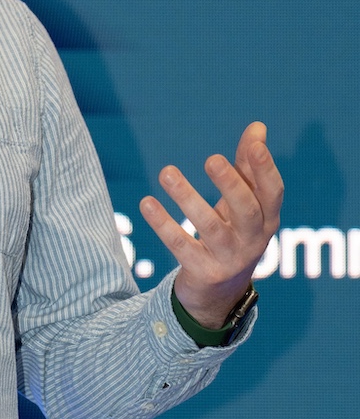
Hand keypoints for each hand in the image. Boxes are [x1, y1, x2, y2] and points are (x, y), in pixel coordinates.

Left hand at [139, 122, 282, 328]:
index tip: (254, 144)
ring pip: (210, 227)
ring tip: (166, 172)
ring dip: (187, 198)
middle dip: (231, 185)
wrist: (220, 291)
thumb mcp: (243, 202)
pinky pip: (181, 246)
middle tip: (211, 159)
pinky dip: (163, 224)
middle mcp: (253, 241)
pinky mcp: (203, 272)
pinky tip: (146, 203)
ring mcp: (229, 259)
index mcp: (267, 219)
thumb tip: (258, 127)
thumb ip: (248, 166)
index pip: (273, 192)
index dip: (266, 169)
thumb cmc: (233, 232)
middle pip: (246, 211)